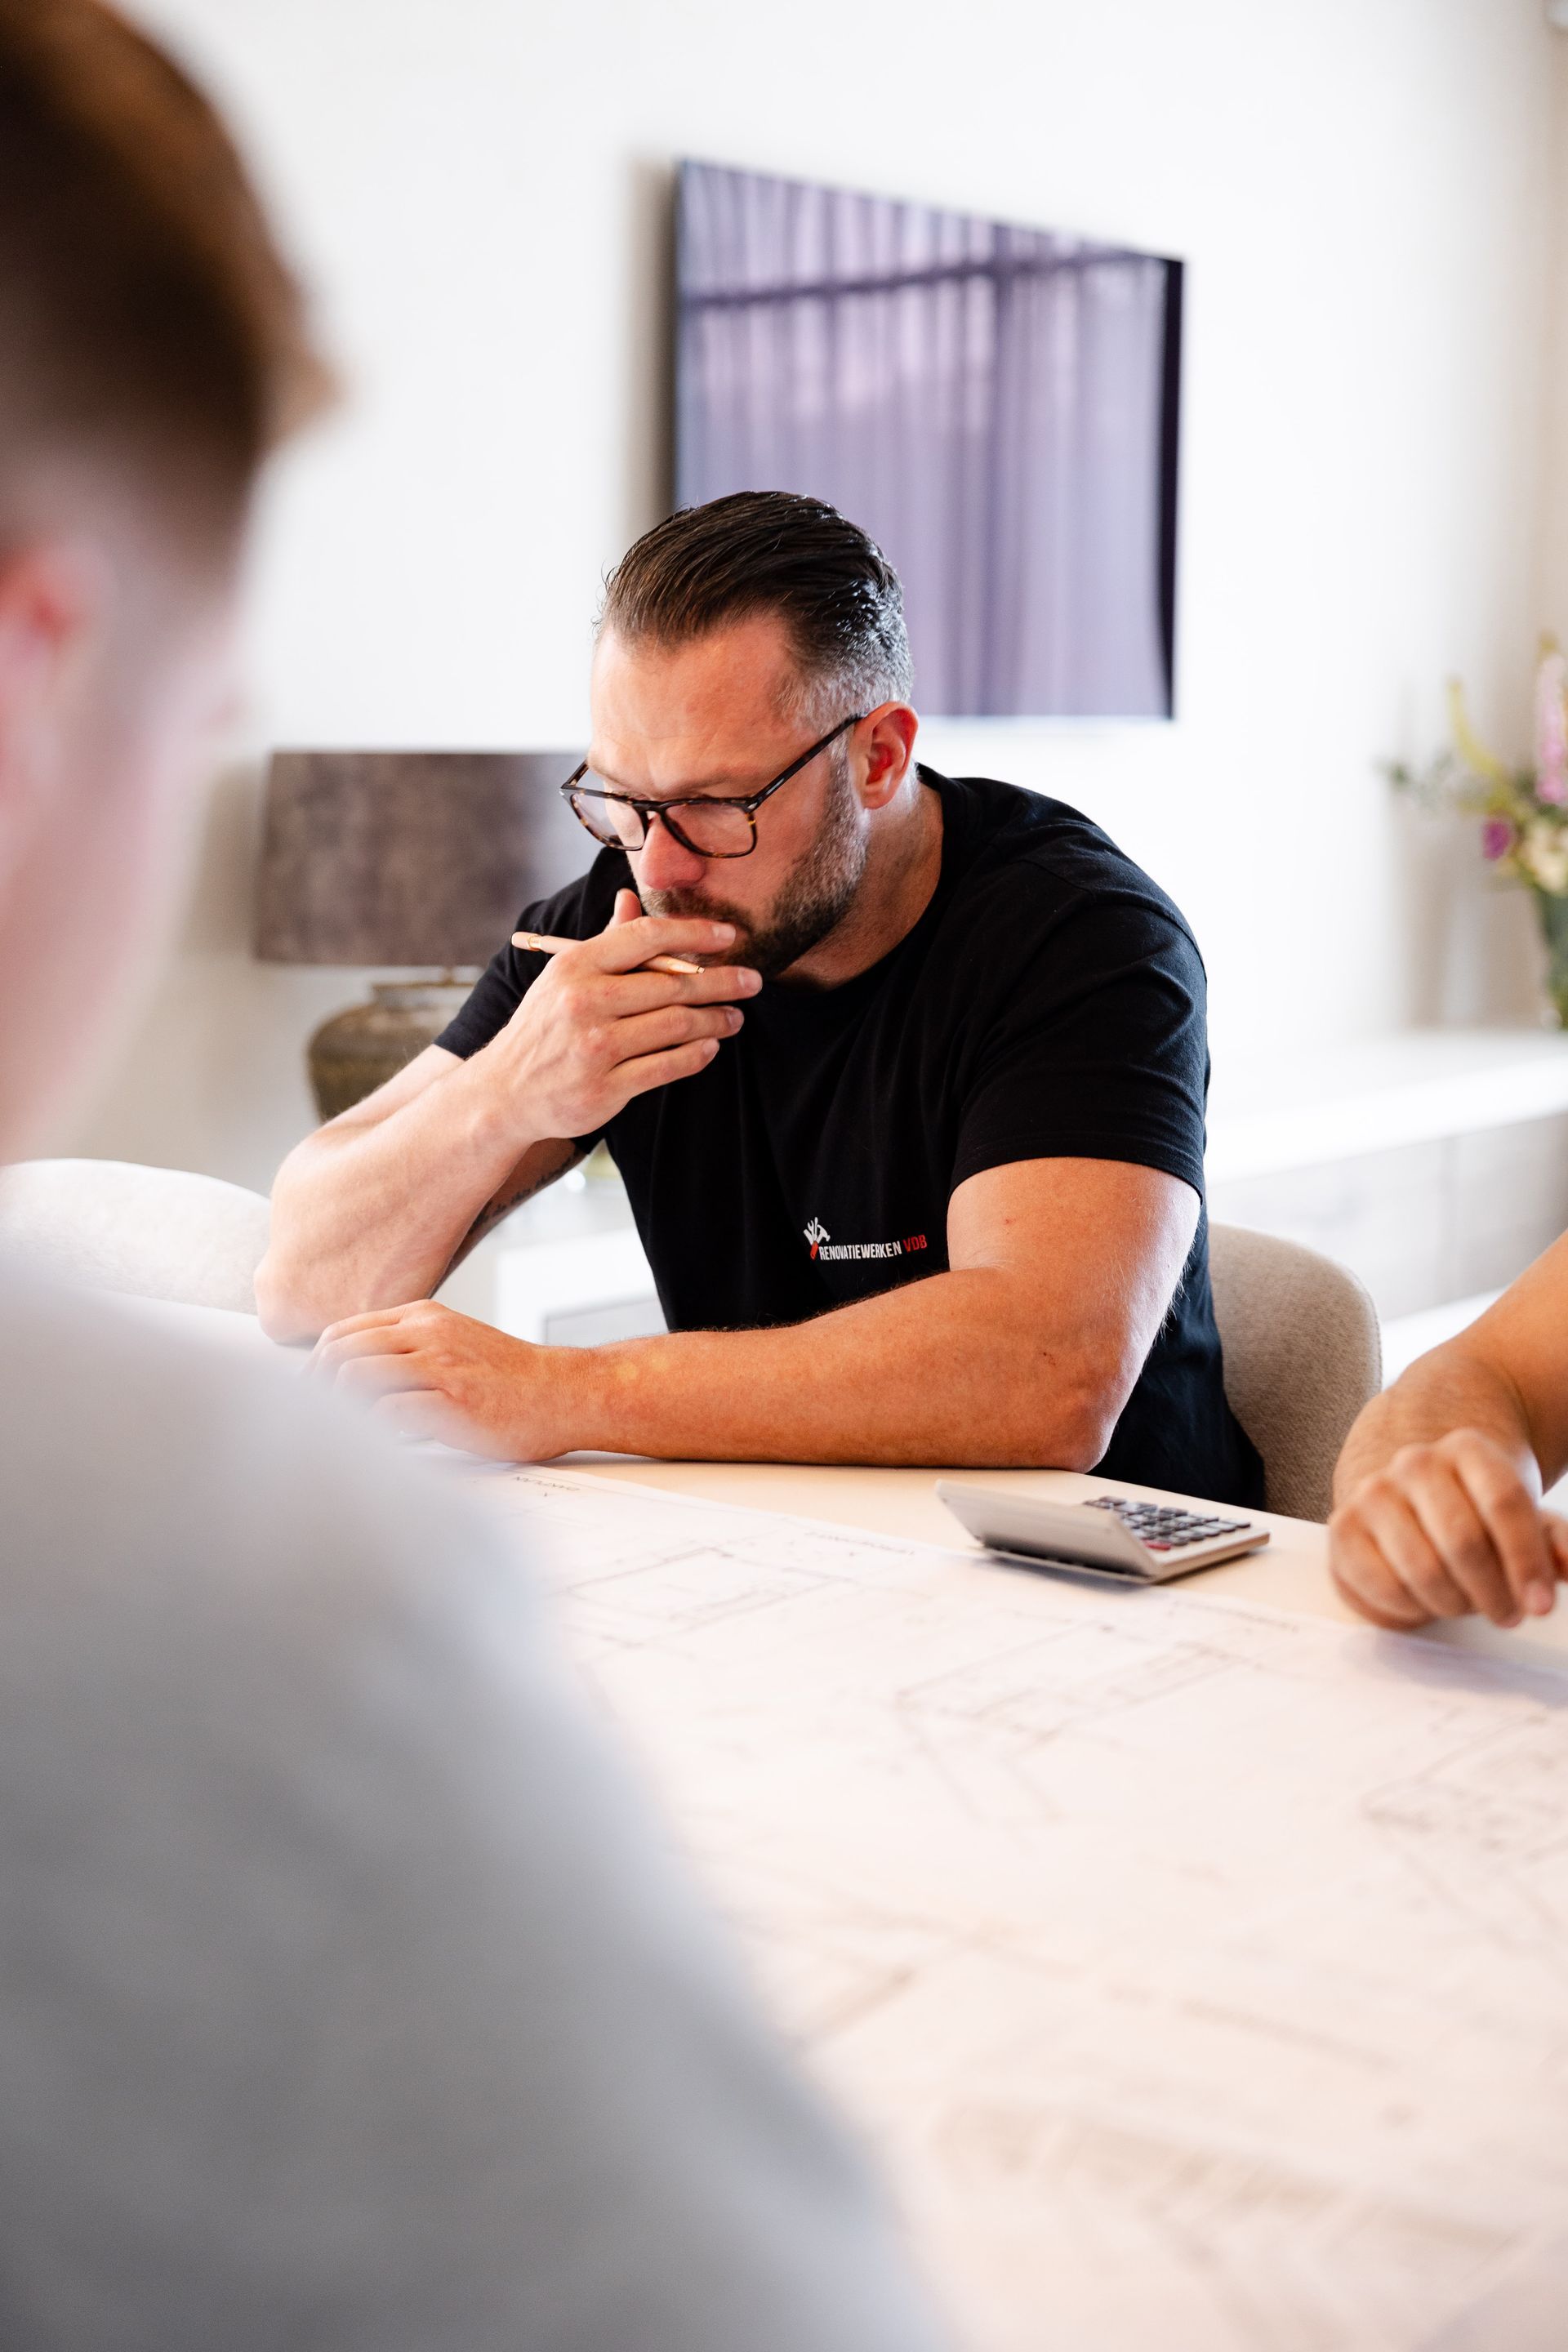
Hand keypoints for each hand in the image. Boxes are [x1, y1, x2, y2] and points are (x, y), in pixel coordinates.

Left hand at [309, 1299, 573, 1459]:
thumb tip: (352, 1376)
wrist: (565, 1393)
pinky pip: (387, 1412)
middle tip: (309, 1420)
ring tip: (339, 1433)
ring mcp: (440, 1366)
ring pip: (356, 1375)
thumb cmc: (510, 1379)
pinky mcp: (453, 1403)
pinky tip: (374, 1445)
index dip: (314, 1366)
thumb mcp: (455, 1343)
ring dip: (337, 1408)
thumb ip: (410, 1349)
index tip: (306, 1396)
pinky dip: (369, 1431)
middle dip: (314, 1388)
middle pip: (340, 1351)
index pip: (343, 1331)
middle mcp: (428, 1334)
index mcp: (423, 1317)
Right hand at [482, 889, 758, 1143]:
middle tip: (752, 981)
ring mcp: (595, 1048)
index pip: (646, 937)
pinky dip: (697, 1055)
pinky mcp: (604, 1089)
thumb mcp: (565, 978)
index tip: (729, 937)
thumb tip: (631, 899)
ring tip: (735, 1017)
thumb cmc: (544, 1027)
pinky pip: (667, 1067)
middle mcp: (584, 1003)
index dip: (694, 933)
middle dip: (722, 981)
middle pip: (673, 984)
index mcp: (576, 966)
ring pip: (677, 1026)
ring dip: (716, 1020)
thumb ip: (605, 942)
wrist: (505, 1092)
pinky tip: (710, 1046)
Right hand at [1328, 1427, 1567, 1628]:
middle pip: (1463, 1540)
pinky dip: (1411, 1610)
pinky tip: (1425, 1604)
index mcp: (1466, 1449)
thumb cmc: (1473, 1511)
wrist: (1408, 1492)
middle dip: (1493, 1593)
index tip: (1541, 1605)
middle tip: (1507, 1614)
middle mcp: (1414, 1463)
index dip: (1526, 1560)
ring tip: (1467, 1606)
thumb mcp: (1521, 1517)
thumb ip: (1554, 1541)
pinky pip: (1382, 1587)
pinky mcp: (1342, 1529)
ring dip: (1454, 1605)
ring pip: (1422, 1570)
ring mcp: (1372, 1493)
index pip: (1504, 1502)